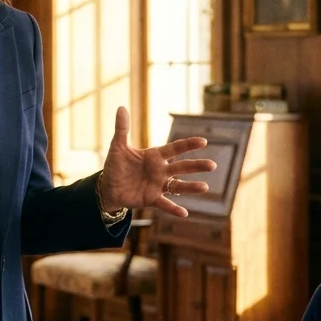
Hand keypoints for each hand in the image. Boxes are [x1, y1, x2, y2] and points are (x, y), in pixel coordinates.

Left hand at [99, 106, 217, 218]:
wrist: (108, 187)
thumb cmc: (116, 165)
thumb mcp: (118, 147)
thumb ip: (122, 129)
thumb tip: (121, 107)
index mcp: (155, 156)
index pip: (175, 148)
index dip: (188, 145)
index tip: (203, 141)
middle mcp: (160, 170)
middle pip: (182, 167)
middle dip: (196, 165)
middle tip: (212, 165)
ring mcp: (158, 185)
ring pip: (178, 186)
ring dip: (191, 187)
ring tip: (205, 187)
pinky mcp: (152, 199)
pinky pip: (165, 204)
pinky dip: (174, 209)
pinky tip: (185, 213)